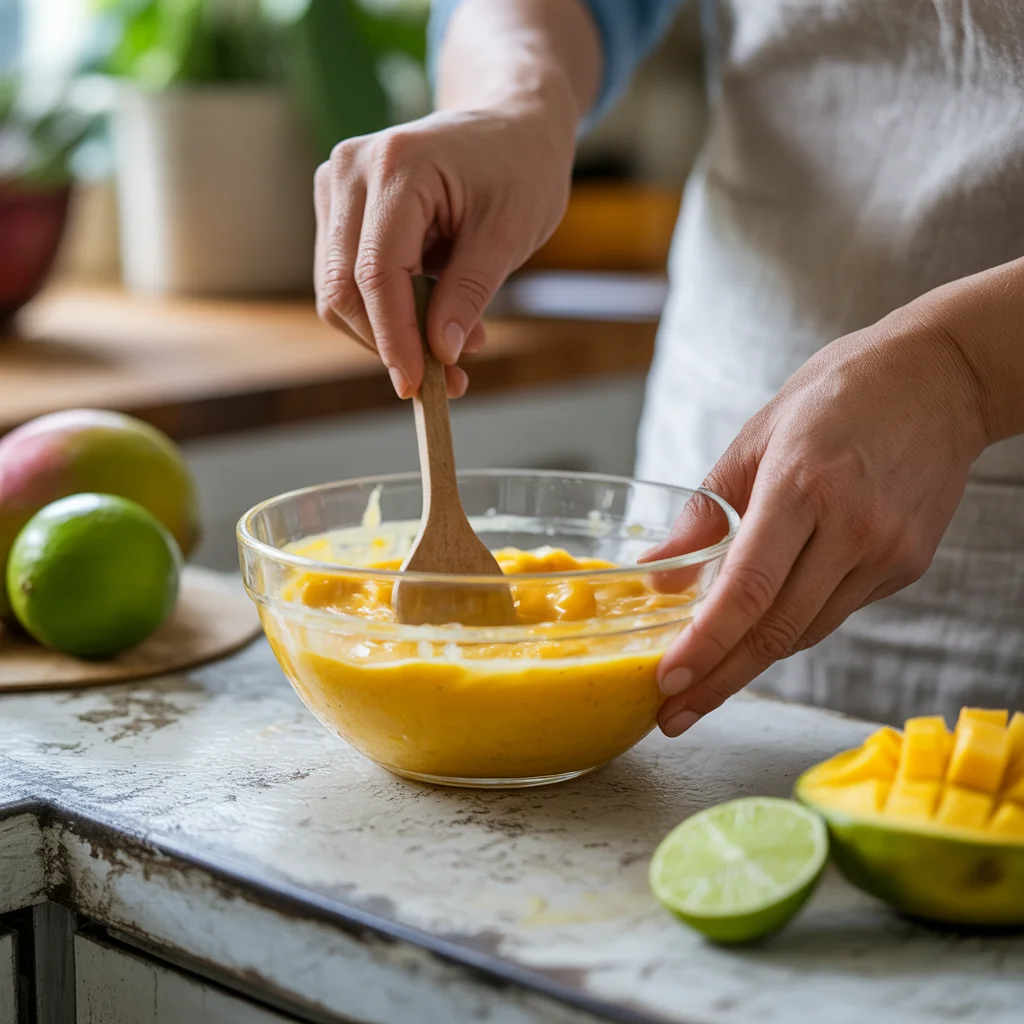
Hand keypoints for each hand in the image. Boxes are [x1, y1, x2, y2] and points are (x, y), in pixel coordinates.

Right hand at [313, 106, 574, 397]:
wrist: (508, 123)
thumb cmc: (519, 168)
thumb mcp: (511, 233)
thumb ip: (470, 293)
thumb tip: (441, 353)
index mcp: (396, 165)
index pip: (376, 273)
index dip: (394, 339)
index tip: (418, 386)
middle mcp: (350, 170)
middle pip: (343, 289)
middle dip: (391, 344)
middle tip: (450, 380)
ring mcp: (336, 186)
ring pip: (338, 292)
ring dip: (388, 333)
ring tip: (454, 345)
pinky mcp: (338, 208)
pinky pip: (346, 280)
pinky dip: (385, 313)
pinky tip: (433, 317)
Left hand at [646, 306, 987, 736]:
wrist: (941, 377)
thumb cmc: (836, 395)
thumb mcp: (755, 437)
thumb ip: (704, 514)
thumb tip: (658, 578)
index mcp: (803, 485)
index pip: (747, 589)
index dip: (705, 646)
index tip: (667, 684)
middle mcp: (852, 527)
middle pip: (775, 630)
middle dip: (717, 682)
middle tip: (671, 718)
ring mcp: (887, 551)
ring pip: (805, 631)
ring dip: (750, 664)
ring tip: (702, 686)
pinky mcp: (907, 565)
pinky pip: (834, 612)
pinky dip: (790, 626)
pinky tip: (759, 632)